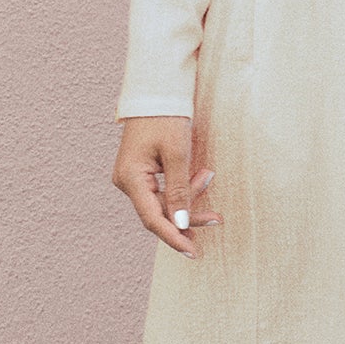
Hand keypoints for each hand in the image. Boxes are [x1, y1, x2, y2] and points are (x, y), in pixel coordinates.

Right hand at [112, 116, 222, 257]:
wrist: (156, 92)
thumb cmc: (166, 118)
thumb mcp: (177, 153)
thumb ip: (179, 190)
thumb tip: (180, 223)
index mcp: (131, 178)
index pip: (153, 219)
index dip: (173, 237)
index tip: (192, 252)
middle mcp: (127, 181)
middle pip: (160, 212)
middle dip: (188, 214)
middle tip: (217, 218)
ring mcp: (133, 177)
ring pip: (164, 201)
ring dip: (189, 196)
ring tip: (208, 175)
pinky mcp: (142, 172)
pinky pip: (163, 189)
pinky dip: (183, 187)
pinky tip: (201, 177)